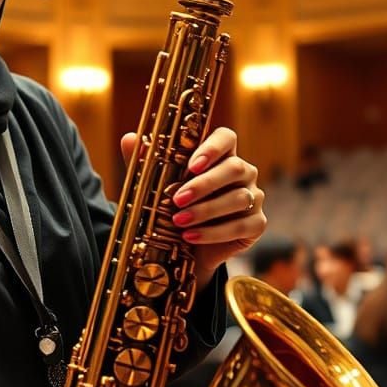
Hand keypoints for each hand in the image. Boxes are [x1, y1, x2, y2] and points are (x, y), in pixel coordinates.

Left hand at [121, 126, 265, 289]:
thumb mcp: (156, 186)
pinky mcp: (257, 224)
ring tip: (179, 221)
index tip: (191, 165)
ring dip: (206, 210)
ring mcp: (253, 197)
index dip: (212, 147)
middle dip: (204, 184)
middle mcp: (243, 172)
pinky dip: (214, 232)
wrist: (186, 249)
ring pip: (238, 198)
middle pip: (235, 167)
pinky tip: (191, 236)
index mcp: (222, 155)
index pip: (226, 137)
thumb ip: (144, 162)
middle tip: (177, 199)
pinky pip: (242, 225)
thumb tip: (129, 139)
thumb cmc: (174, 208)